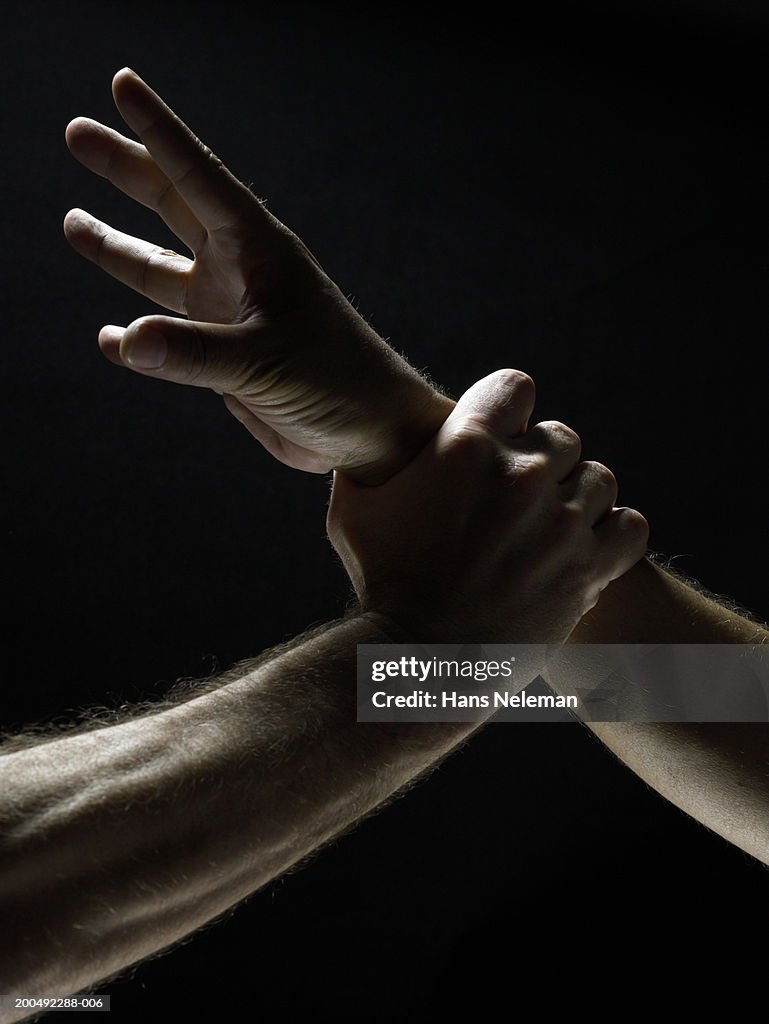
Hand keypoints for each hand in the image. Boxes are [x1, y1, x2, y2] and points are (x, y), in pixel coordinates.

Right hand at [64, 69, 451, 481]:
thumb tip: (125, 340)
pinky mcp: (222, 354)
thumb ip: (195, 353)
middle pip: (171, 205)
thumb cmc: (336, 382)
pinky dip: (137, 336)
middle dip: (125, 169)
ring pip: (159, 266)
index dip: (159, 131)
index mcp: (257, 249)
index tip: (124, 86)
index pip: (198, 176)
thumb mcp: (264, 362)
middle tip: (77, 133)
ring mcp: (229, 311)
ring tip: (72, 219)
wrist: (366, 432)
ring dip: (116, 246)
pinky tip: (113, 339)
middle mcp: (238, 270)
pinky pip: (166, 335)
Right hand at [328, 369, 648, 641]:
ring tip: (549, 527)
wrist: (417, 663)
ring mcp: (560, 522)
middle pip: (561, 436)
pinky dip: (613, 534)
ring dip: (576, 498)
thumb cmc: (380, 582)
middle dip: (540, 461)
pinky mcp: (588, 568)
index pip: (516, 387)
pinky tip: (582, 547)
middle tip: (516, 498)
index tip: (499, 437)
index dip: (508, 410)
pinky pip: (631, 526)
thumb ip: (366, 463)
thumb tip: (363, 441)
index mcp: (466, 445)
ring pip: (598, 479)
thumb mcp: (354, 509)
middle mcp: (521, 474)